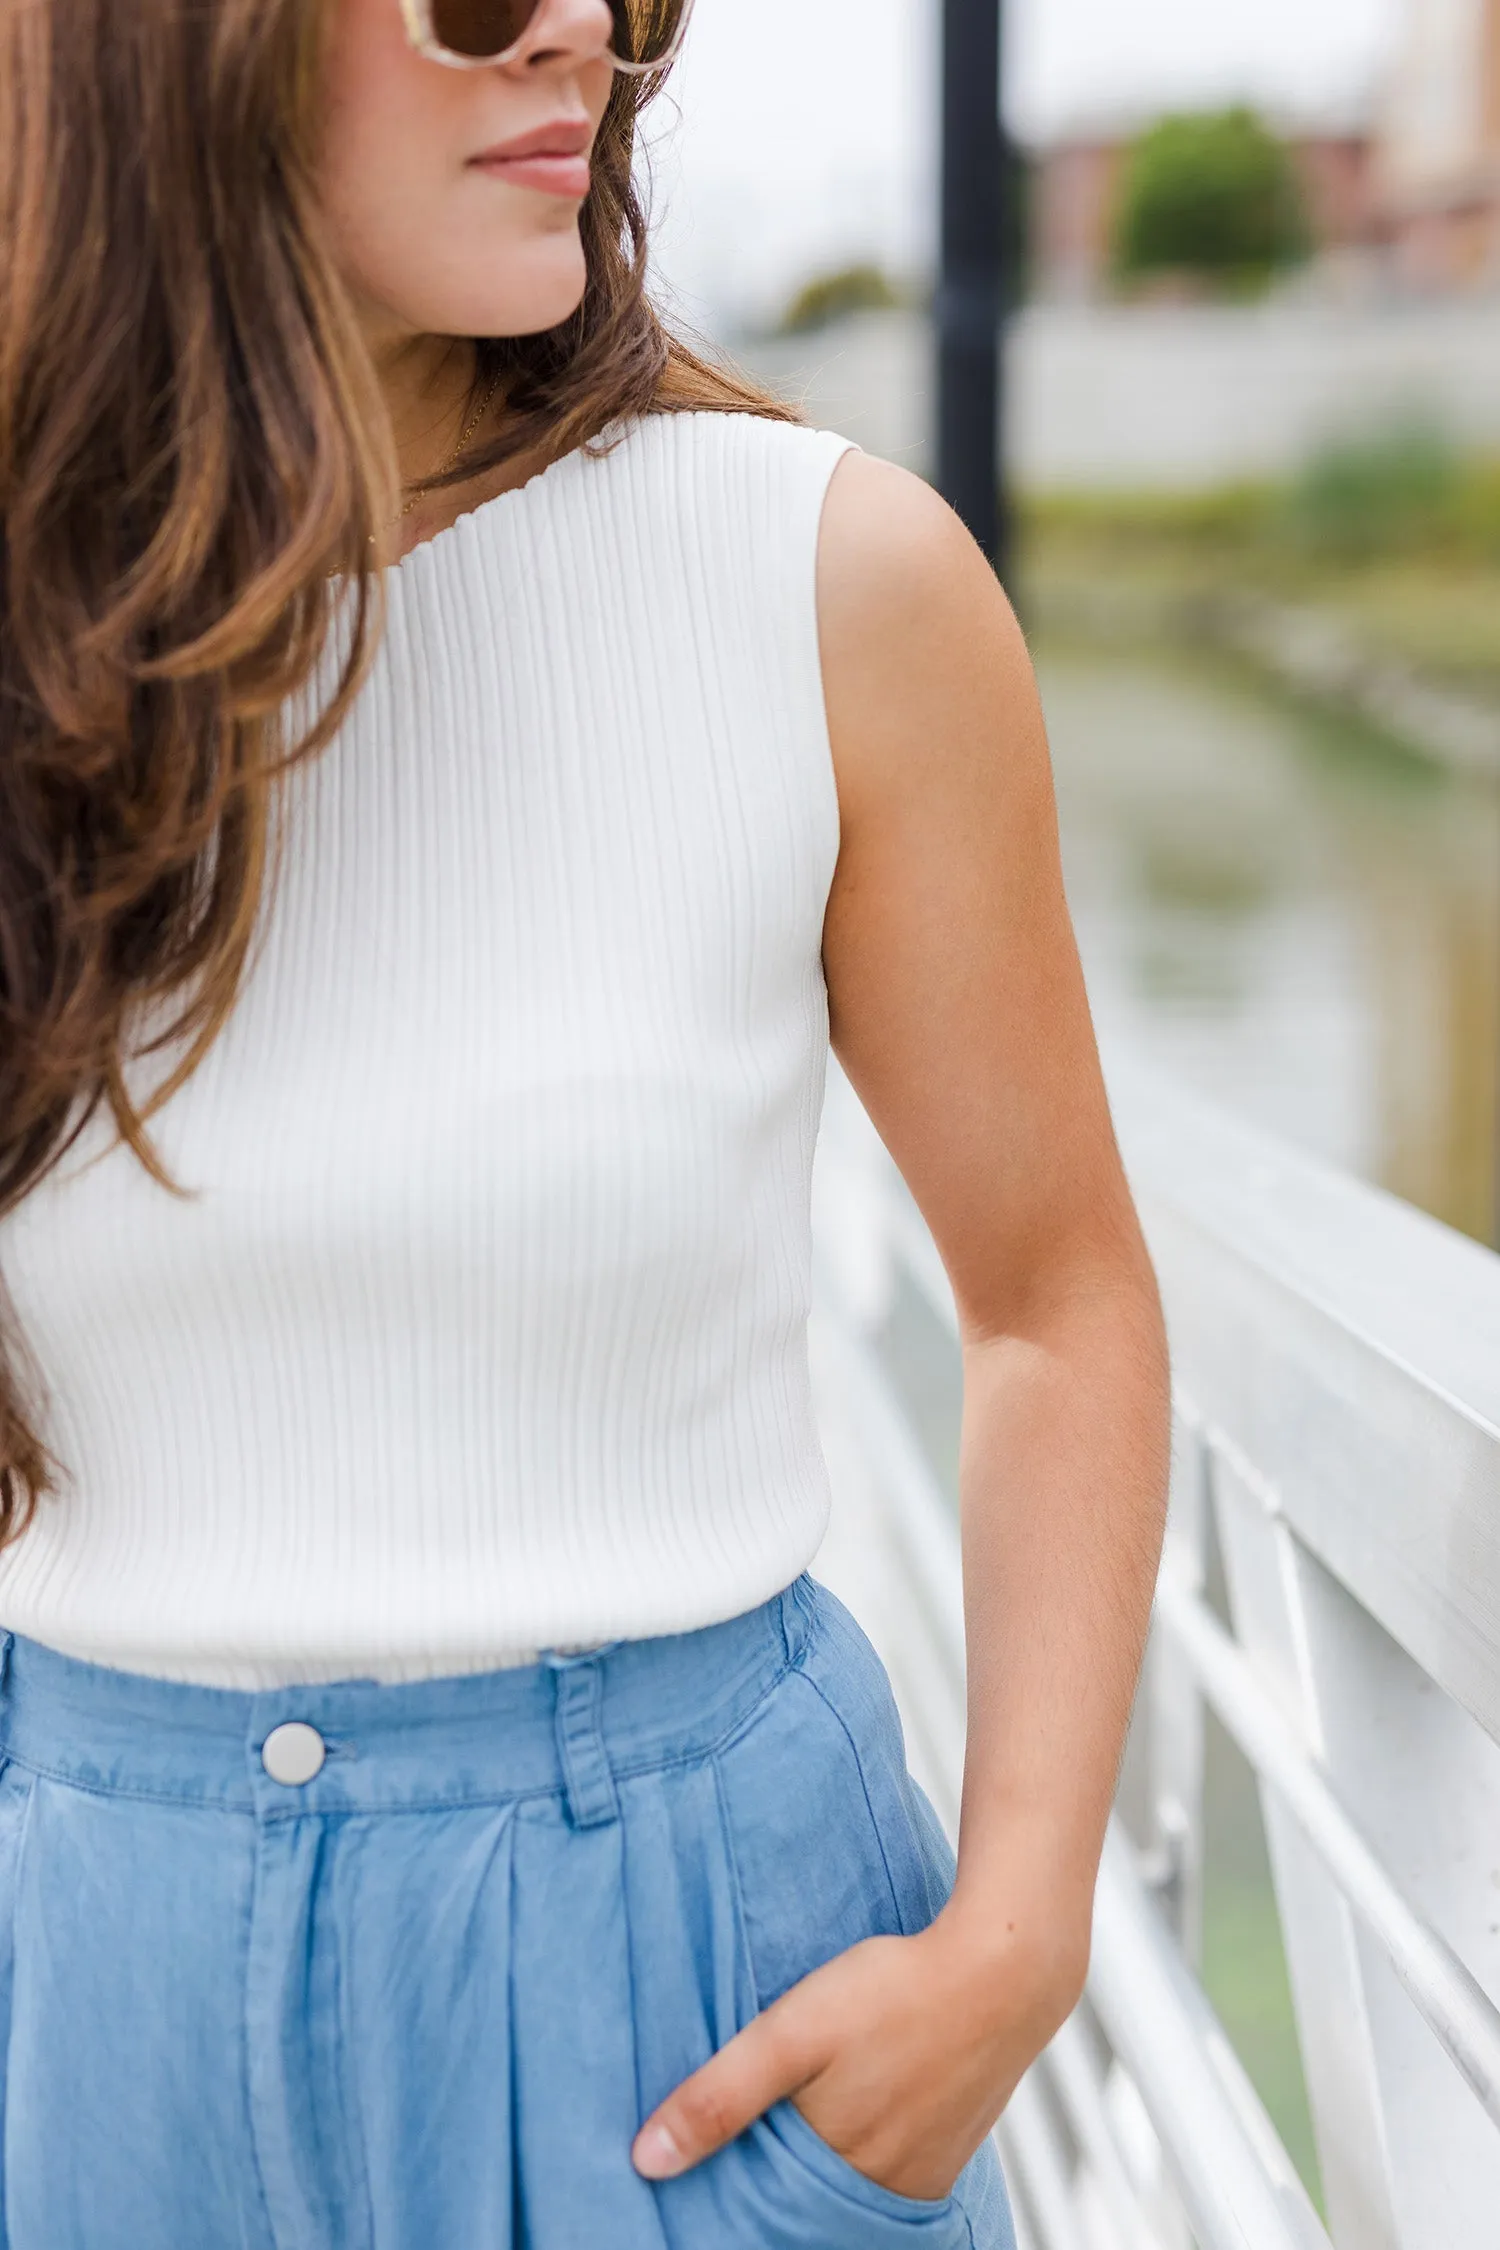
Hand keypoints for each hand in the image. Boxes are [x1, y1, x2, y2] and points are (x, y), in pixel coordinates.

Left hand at [630, 1897, 1084, 2200]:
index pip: (763, 2205)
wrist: (1006, 1969)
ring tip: (802, 2106)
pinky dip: (861, 2149)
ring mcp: (920, 2176)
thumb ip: (720, 2096)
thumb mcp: (791, 2033)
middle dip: (771, 2172)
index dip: (730, 2184)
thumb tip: (647, 2160)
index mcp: (835, 2172)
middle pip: (804, 2199)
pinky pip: (888, 2170)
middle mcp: (881, 2190)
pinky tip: (854, 2103)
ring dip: (819, 2159)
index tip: (705, 2162)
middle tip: (756, 2121)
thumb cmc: (897, 1990)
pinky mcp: (947, 2153)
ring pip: (846, 2185)